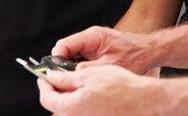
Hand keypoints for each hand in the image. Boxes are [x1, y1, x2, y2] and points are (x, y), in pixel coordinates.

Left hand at [38, 65, 169, 115]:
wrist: (144, 101)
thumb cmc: (121, 87)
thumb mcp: (89, 75)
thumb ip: (65, 79)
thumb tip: (50, 78)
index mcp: (71, 108)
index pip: (47, 99)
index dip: (43, 85)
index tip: (43, 77)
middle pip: (57, 108)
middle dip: (56, 93)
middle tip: (59, 78)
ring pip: (70, 112)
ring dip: (68, 100)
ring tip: (76, 85)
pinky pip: (82, 114)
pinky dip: (80, 106)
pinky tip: (89, 95)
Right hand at [52, 26, 158, 74]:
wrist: (149, 51)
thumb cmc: (134, 55)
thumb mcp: (109, 66)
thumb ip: (88, 69)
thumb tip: (71, 74)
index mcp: (92, 36)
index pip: (64, 44)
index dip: (56, 58)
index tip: (54, 71)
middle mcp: (91, 36)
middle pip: (66, 49)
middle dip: (62, 63)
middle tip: (63, 78)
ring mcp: (93, 42)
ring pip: (73, 54)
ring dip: (71, 66)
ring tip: (74, 79)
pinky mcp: (97, 48)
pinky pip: (82, 56)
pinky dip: (80, 66)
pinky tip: (84, 76)